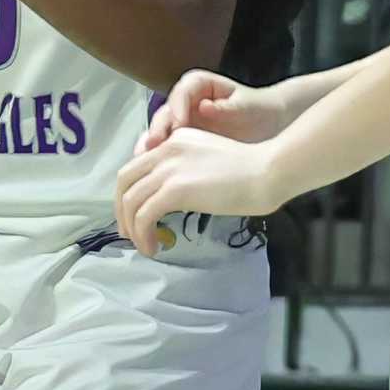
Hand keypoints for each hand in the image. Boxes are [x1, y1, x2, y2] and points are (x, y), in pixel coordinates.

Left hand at [112, 108, 301, 246]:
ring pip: (131, 200)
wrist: (268, 172)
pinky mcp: (175, 190)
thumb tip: (173, 197)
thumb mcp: (210, 161)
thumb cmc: (251, 171)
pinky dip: (142, 235)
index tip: (135, 213)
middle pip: (125, 180)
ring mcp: (169, 169)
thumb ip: (188, 170)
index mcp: (175, 141)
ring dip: (131, 227)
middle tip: (129, 232)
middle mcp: (166, 149)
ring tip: (142, 245)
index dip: (130, 192)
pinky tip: (153, 248)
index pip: (138, 165)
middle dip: (122, 209)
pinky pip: (144, 216)